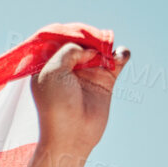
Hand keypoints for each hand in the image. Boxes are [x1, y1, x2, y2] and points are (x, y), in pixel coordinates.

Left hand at [31, 41, 130, 161]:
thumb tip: (88, 49)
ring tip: (105, 52)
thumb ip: (68, 50)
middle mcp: (67, 67)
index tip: (76, 34)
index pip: (57, 38)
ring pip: (100, 48)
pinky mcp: (104, 80)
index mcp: (46, 65)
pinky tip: (119, 57)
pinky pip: (116, 60)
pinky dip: (121, 54)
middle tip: (94, 44)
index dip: (67, 32)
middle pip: (81, 40)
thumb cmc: (56, 104)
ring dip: (106, 43)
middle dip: (89, 36)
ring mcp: (87, 72)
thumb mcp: (52, 71)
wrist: (72, 134)